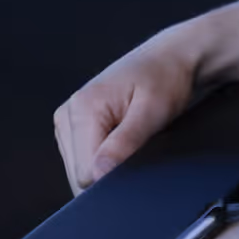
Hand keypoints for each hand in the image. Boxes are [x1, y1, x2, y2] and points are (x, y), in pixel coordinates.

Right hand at [53, 27, 206, 193]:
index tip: (138, 164)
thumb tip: (98, 175)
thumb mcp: (152, 112)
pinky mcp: (75, 128)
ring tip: (132, 142)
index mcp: (82, 108)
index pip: (84, 173)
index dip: (113, 179)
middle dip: (109, 174)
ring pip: (81, 172)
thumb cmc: (165, 78)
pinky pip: (85, 162)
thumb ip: (123, 145)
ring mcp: (68, 121)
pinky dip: (106, 162)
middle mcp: (68, 114)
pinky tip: (124, 144)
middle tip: (139, 149)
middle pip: (79, 175)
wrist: (170, 59)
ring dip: (108, 168)